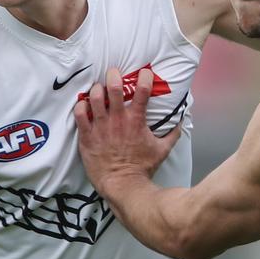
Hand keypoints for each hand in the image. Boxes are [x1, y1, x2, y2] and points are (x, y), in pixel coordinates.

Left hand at [74, 68, 181, 197]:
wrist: (123, 185)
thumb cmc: (143, 168)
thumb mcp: (162, 150)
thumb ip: (172, 134)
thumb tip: (180, 123)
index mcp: (136, 121)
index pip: (142, 91)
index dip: (144, 77)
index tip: (144, 73)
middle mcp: (117, 120)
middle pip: (113, 88)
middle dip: (113, 75)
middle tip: (113, 73)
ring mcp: (101, 127)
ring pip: (94, 97)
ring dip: (96, 89)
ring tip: (97, 89)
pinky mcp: (87, 137)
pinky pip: (79, 115)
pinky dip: (81, 106)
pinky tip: (84, 105)